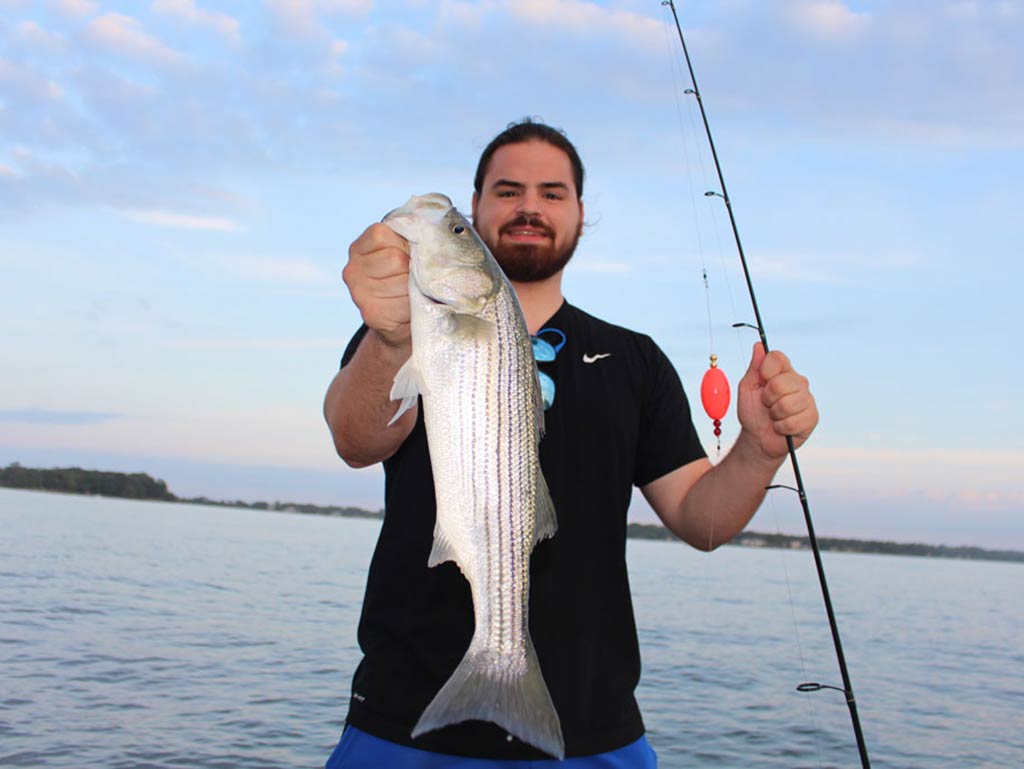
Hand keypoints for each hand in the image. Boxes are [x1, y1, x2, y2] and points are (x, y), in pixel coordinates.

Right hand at [342, 223, 411, 348]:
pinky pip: (404, 304)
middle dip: (413, 267)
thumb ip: (407, 238)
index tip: (408, 254)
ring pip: (403, 281)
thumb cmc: (405, 277)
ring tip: (412, 292)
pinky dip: (414, 304)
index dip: (403, 243)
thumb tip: (427, 243)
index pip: (381, 235)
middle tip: (413, 277)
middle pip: (396, 259)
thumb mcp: (402, 250)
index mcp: (358, 248)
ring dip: (416, 287)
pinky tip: (409, 306)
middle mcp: (352, 270)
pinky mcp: (371, 314)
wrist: (400, 320)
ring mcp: (359, 293)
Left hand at [736, 343, 817, 459]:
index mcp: (782, 371)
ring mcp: (807, 398)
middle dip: (767, 399)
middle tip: (767, 405)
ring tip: (775, 417)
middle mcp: (798, 381)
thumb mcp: (747, 388)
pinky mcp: (812, 416)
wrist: (759, 438)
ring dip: (775, 415)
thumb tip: (759, 345)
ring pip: (787, 404)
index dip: (765, 370)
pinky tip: (782, 427)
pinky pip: (793, 421)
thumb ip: (755, 367)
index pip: (777, 357)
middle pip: (781, 383)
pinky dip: (782, 427)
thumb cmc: (753, 411)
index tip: (761, 381)